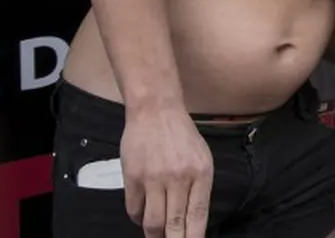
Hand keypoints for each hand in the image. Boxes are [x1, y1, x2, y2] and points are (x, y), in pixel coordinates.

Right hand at [120, 106, 211, 237]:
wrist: (156, 111)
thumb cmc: (182, 135)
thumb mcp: (202, 158)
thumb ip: (199, 187)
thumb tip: (193, 219)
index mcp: (201, 174)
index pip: (198, 216)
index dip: (194, 237)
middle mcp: (179, 178)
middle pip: (175, 225)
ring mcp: (153, 179)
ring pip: (152, 222)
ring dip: (154, 235)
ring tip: (157, 237)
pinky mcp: (132, 177)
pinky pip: (134, 210)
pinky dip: (138, 219)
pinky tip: (143, 217)